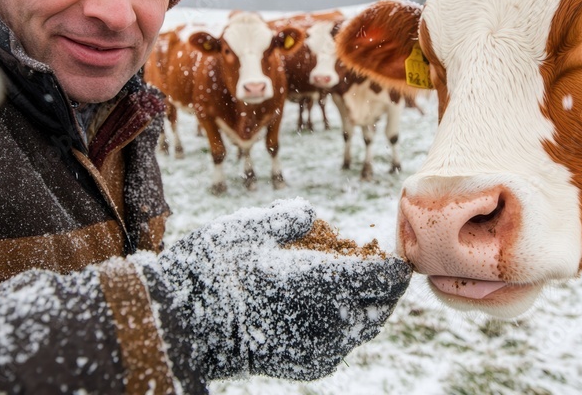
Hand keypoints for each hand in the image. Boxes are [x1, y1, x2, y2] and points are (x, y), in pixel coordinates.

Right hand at [157, 198, 411, 380]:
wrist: (186, 327)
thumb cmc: (216, 271)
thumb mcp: (251, 227)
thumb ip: (289, 218)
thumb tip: (311, 216)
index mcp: (326, 282)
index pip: (385, 277)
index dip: (394, 264)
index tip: (395, 254)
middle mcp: (332, 319)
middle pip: (381, 305)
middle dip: (385, 288)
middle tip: (381, 270)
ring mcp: (322, 348)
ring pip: (364, 329)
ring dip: (366, 307)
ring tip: (356, 289)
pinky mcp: (308, 365)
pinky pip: (342, 346)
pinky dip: (345, 327)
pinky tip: (329, 311)